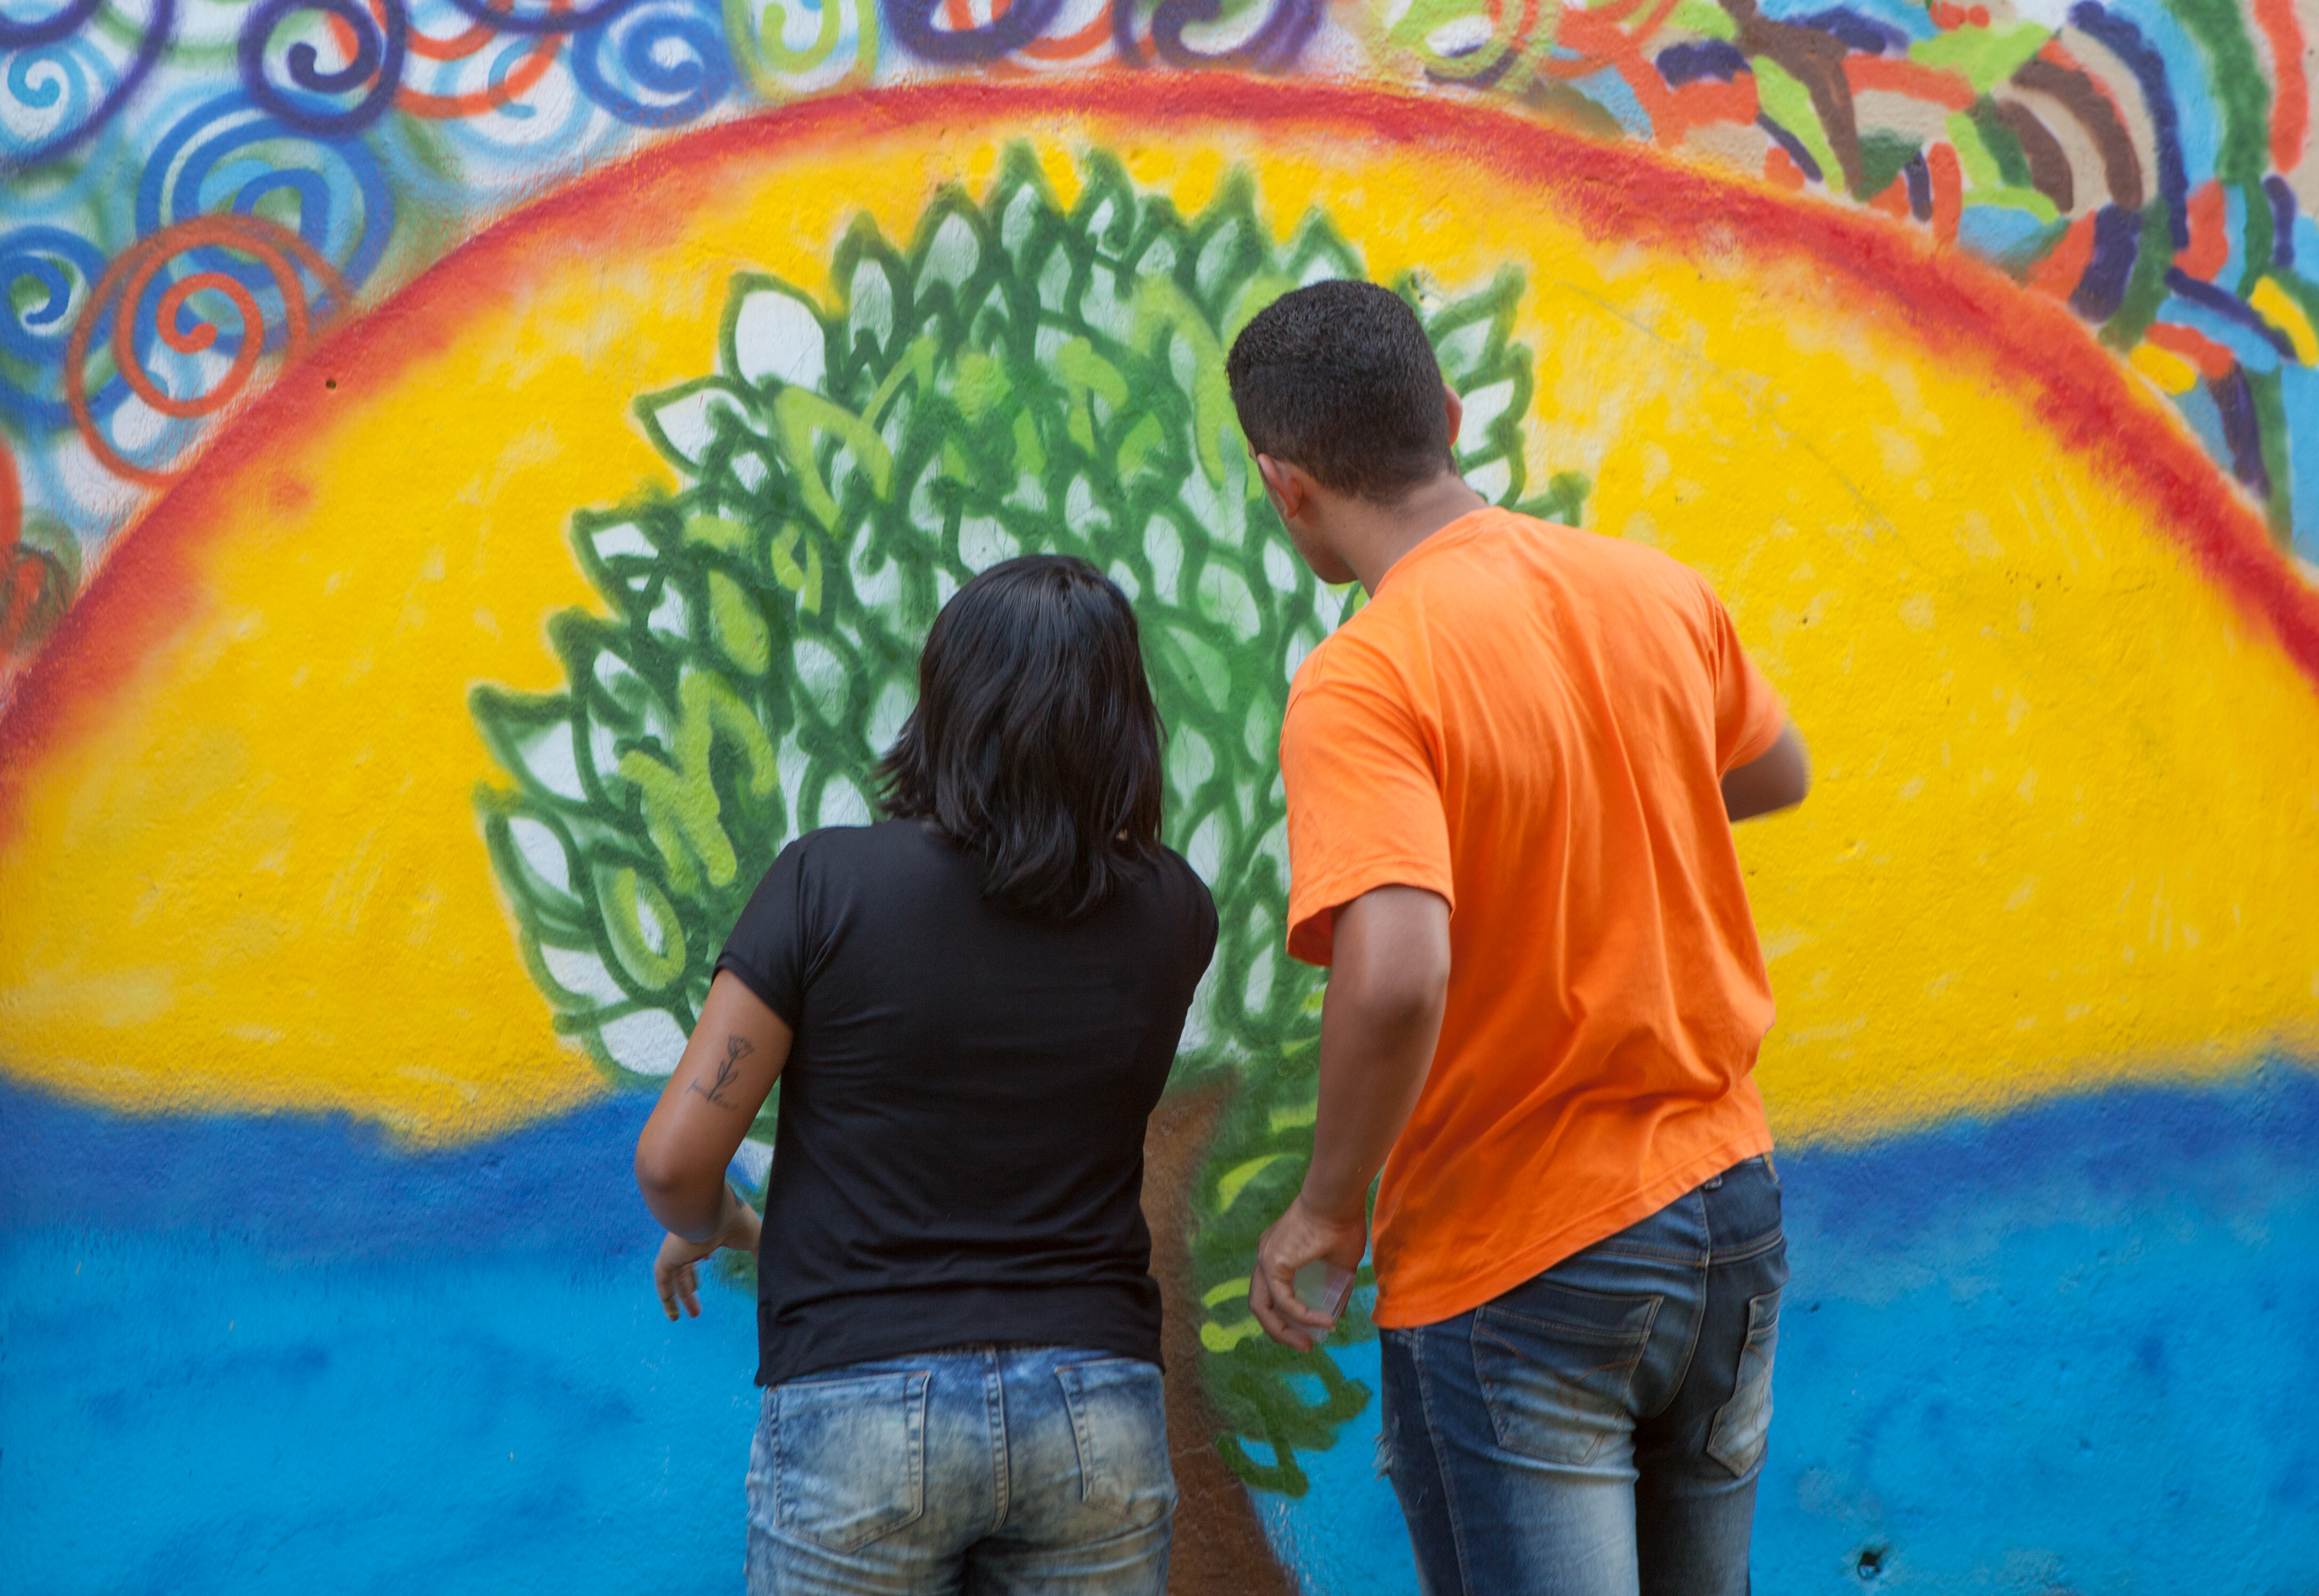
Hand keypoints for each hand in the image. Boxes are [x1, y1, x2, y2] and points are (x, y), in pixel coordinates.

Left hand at [653, 1186, 760, 1321]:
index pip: (702, 1245)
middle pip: (688, 1267)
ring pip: (677, 1277)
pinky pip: (662, 1281)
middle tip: (699, 1306)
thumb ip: (760, 1251)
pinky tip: (672, 1316)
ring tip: (692, 1316)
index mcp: (708, 1231)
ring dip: (684, 1298)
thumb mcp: (755, 1238)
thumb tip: (772, 1267)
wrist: (711, 1212)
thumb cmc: (736, 1221)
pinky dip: (667, 1298)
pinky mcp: (667, 1257)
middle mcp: (690, 1240)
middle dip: (693, 1287)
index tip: (709, 1261)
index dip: (704, 1255)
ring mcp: (677, 1249)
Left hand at [1249, 1191, 1367, 1352]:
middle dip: (1281, 1331)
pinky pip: (1284, 1301)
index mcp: (1278, 1252)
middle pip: (1260, 1304)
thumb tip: (1336, 1316)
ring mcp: (1264, 1257)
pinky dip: (1303, 1316)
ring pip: (1262, 1307)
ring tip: (1308, 1344)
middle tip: (1306, 1346)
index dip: (1286, 1316)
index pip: (1271, 1293)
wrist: (1338, 1200)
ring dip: (1283, 1332)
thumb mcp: (1342, 1264)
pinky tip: (1323, 1321)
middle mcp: (1265, 1255)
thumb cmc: (1343, 1223)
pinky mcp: (1271, 1262)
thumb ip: (1336, 1289)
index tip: (1310, 1332)